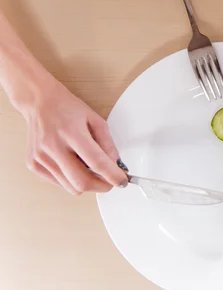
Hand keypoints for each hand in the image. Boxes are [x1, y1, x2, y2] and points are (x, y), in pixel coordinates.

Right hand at [17, 78, 127, 194]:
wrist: (39, 102)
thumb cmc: (68, 109)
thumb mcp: (96, 120)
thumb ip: (108, 144)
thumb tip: (116, 165)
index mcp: (71, 133)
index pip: (97, 162)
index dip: (113, 176)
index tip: (122, 181)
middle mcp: (53, 146)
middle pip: (82, 182)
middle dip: (101, 186)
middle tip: (110, 181)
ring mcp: (41, 157)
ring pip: (71, 187)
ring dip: (87, 183)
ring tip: (91, 169)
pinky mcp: (33, 165)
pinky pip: (60, 183)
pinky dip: (72, 180)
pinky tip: (74, 165)